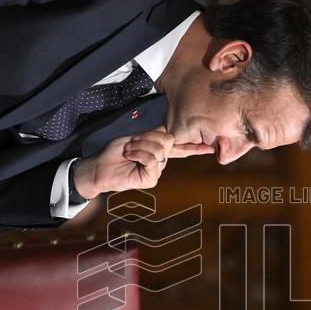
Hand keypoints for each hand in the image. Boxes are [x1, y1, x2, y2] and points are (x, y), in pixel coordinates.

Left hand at [73, 127, 213, 197]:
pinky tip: (130, 157)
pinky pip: (152, 159)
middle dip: (148, 137)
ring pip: (160, 149)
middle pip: (169, 140)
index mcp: (158, 150)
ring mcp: (156, 171)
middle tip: (132, 143)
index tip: (210, 147)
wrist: (99, 166)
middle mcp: (160, 162)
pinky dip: (139, 153)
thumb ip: (153, 135)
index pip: (180, 148)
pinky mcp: (151, 179)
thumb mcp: (135, 138)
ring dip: (140, 145)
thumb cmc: (114, 153)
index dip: (195, 147)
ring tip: (129, 151)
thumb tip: (168, 130)